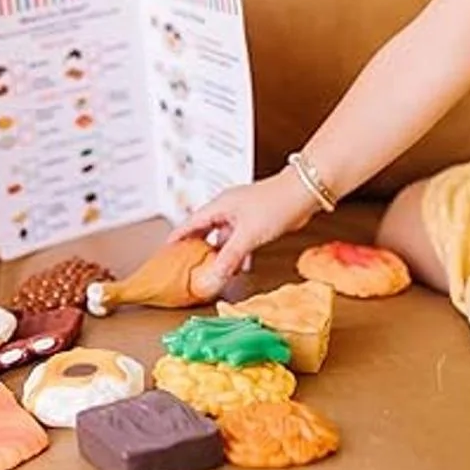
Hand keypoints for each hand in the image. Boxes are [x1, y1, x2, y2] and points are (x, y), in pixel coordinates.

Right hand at [165, 168, 320, 293]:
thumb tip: (212, 277)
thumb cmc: (276, 203)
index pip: (189, 223)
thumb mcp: (247, 236)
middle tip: (188, 266)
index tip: (165, 253)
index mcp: (218, 206)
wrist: (304, 192)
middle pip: (204, 231)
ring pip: (223, 237)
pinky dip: (238, 254)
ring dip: (220, 254)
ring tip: (213, 271)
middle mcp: (227, 209)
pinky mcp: (257, 221)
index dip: (176, 238)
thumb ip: (228, 258)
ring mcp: (242, 215)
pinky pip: (240, 240)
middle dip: (197, 249)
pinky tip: (240, 266)